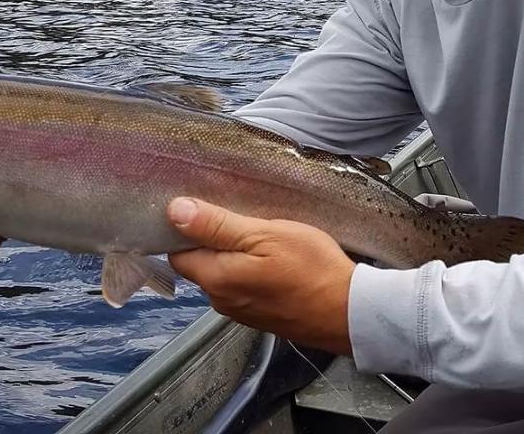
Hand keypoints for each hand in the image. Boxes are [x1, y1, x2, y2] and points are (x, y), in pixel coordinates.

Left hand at [167, 197, 353, 355]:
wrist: (349, 312)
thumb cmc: (311, 269)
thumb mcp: (264, 234)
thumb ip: (217, 225)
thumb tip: (174, 211)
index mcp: (215, 279)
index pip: (178, 252)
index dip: (187, 228)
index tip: (208, 208)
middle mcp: (221, 300)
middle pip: (201, 263)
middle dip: (213, 239)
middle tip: (243, 216)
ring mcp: (241, 311)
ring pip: (224, 274)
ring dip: (235, 254)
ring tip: (262, 235)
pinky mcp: (260, 315)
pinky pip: (243, 286)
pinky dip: (251, 270)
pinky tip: (273, 258)